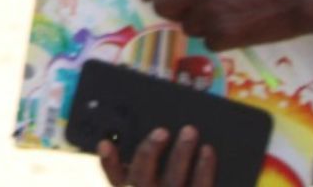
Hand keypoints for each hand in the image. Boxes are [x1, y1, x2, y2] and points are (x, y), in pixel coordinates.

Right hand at [99, 126, 216, 185]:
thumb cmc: (161, 182)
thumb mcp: (142, 177)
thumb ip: (134, 159)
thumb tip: (122, 130)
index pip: (114, 175)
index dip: (108, 160)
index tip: (105, 142)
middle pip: (143, 175)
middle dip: (151, 152)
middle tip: (161, 131)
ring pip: (174, 180)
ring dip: (181, 153)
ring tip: (189, 131)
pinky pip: (201, 186)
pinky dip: (204, 167)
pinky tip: (207, 150)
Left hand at [139, 0, 312, 49]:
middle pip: (164, 6)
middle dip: (169, 10)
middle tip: (181, 13)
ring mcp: (212, 12)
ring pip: (187, 27)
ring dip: (199, 26)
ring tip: (223, 18)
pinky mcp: (225, 35)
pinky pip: (208, 43)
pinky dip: (218, 41)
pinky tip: (235, 32)